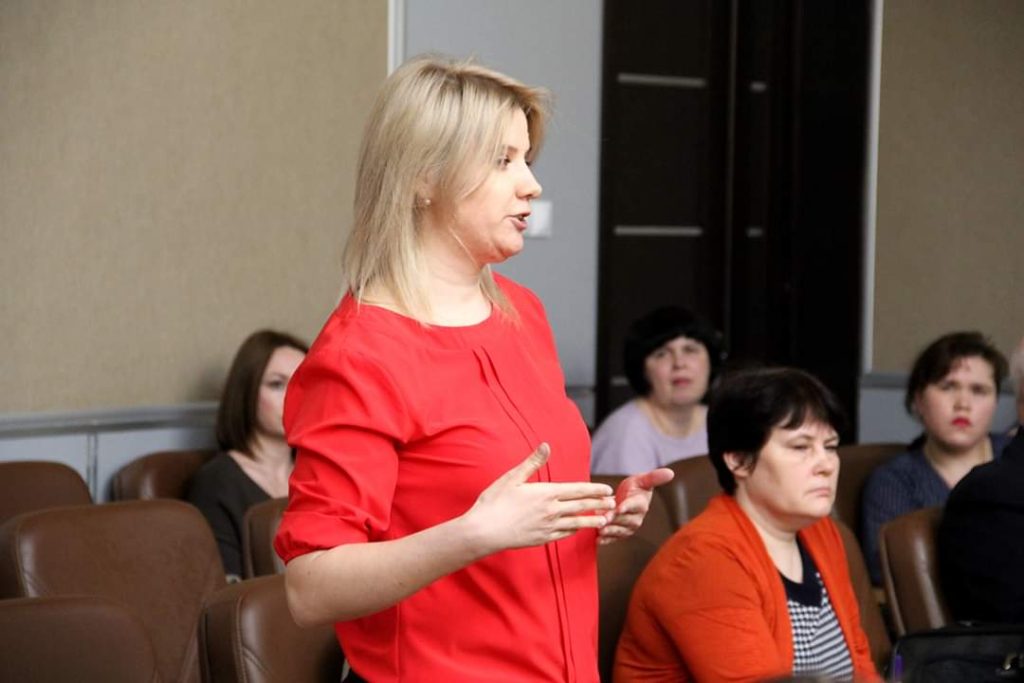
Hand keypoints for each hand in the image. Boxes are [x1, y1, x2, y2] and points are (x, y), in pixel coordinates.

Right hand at [464, 443, 616, 553]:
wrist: (484, 531)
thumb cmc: (495, 501)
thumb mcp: (512, 477)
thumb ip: (532, 462)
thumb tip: (546, 445)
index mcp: (546, 493)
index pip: (577, 490)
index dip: (594, 489)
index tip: (607, 490)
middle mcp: (551, 510)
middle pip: (581, 506)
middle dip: (598, 504)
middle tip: (613, 504)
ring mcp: (548, 526)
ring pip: (576, 523)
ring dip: (591, 520)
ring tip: (604, 520)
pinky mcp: (541, 539)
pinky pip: (563, 534)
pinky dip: (574, 531)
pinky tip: (578, 530)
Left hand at [597, 468, 674, 544]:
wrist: (629, 498)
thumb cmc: (636, 487)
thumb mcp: (643, 479)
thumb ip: (654, 477)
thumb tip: (671, 472)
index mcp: (641, 504)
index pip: (634, 506)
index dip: (626, 507)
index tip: (618, 508)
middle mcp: (637, 518)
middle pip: (625, 520)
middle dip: (614, 519)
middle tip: (603, 518)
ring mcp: (629, 527)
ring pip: (620, 530)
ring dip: (610, 531)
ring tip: (600, 530)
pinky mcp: (622, 534)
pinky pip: (615, 538)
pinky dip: (606, 540)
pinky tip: (598, 540)